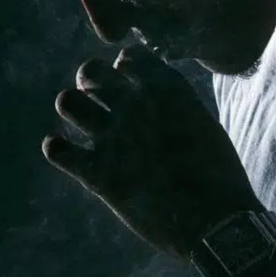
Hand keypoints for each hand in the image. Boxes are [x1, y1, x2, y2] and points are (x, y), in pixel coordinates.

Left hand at [43, 45, 261, 259]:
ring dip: (72, 108)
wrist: (214, 220)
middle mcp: (136, 105)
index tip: (126, 79)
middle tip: (96, 96)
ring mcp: (114, 138)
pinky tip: (69, 154)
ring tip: (83, 123)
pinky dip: (58, 148)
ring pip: (66, 102)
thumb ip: (176, 107)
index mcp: (167, 90)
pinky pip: (57, 149)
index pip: (129, 56)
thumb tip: (155, 102)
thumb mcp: (203, 125)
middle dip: (89, 80)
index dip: (123, 66)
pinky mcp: (97, 173)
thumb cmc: (218, 174)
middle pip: (90, 71)